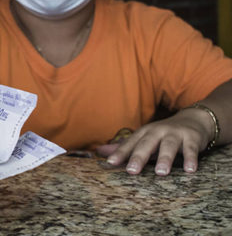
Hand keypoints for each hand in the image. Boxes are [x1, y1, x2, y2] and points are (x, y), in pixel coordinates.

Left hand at [97, 108, 212, 175]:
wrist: (193, 120)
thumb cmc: (163, 134)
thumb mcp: (143, 139)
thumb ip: (124, 147)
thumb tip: (99, 151)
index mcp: (144, 133)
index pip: (130, 144)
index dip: (120, 153)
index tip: (110, 163)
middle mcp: (157, 132)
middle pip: (146, 144)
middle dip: (139, 157)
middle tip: (132, 171)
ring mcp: (175, 134)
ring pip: (168, 146)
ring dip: (164, 159)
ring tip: (161, 172)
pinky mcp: (191, 138)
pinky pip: (191, 149)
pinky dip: (190, 159)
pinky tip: (190, 170)